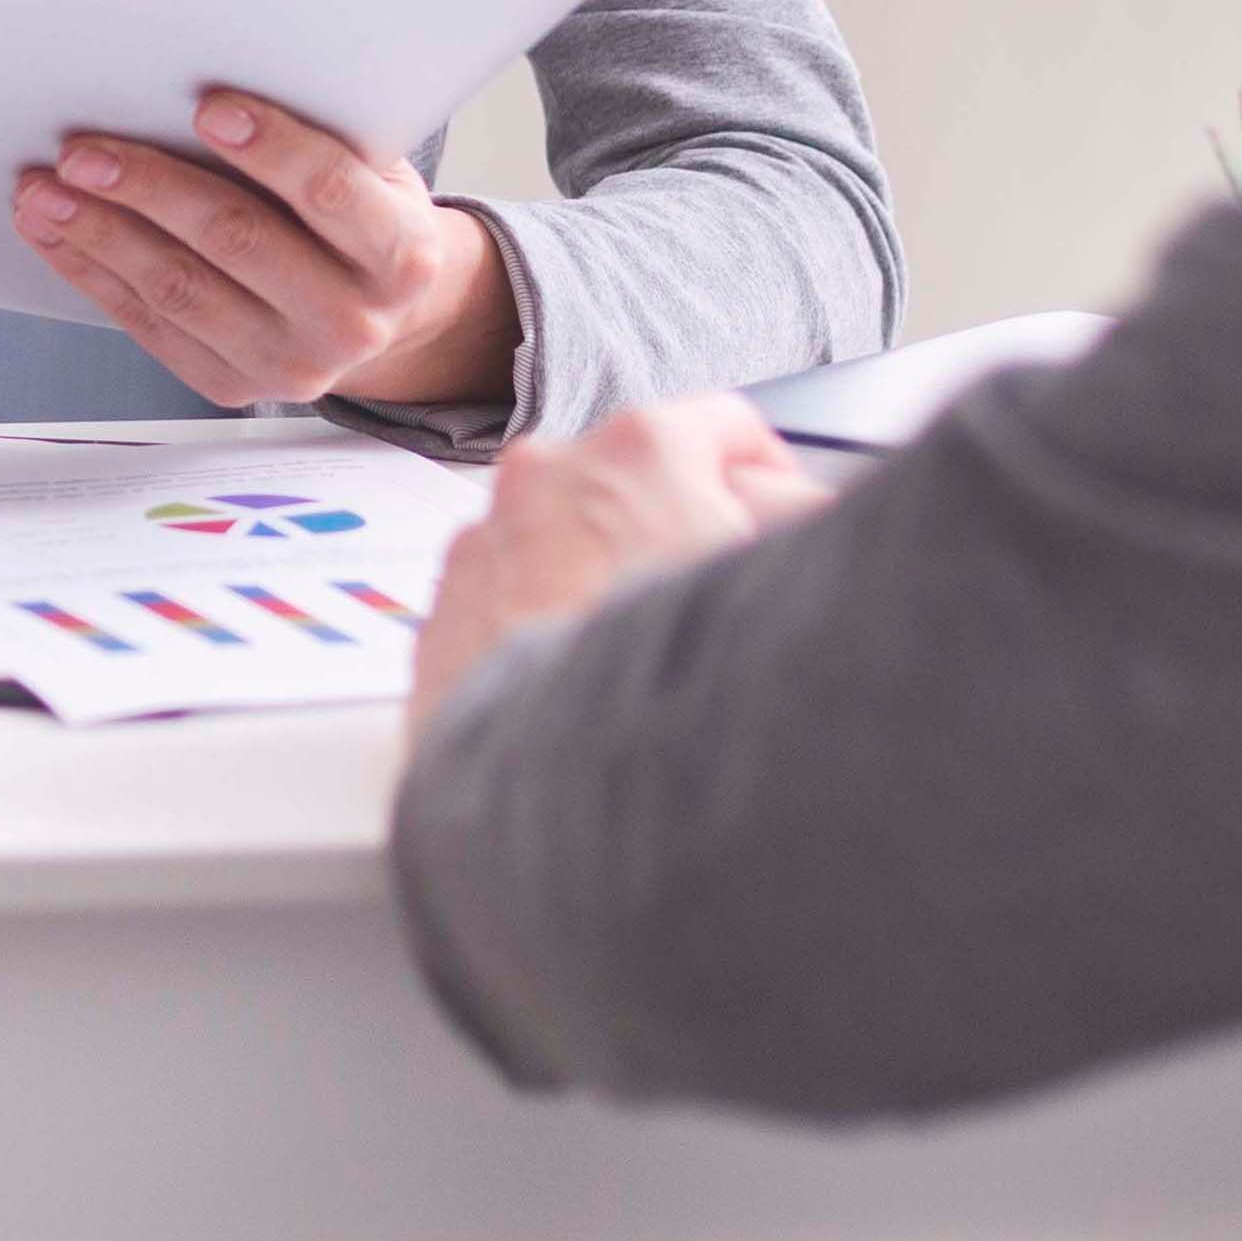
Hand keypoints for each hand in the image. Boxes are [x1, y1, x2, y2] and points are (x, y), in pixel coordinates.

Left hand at [8, 86, 521, 407]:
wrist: (380, 314)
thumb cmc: (362, 213)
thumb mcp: (373, 168)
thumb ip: (319, 133)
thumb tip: (204, 79)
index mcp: (401, 254)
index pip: (331, 193)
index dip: (271, 146)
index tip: (207, 106)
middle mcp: (351, 320)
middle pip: (237, 241)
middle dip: (150, 189)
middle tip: (82, 151)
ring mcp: (290, 364)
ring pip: (179, 289)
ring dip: (100, 234)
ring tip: (44, 190)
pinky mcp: (233, 386)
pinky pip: (149, 325)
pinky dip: (93, 273)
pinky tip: (56, 233)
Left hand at [408, 396, 831, 716]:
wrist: (566, 813)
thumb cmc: (684, 707)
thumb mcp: (790, 589)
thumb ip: (802, 527)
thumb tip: (802, 512)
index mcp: (642, 453)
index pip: (724, 427)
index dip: (769, 476)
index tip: (779, 512)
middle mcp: (546, 481)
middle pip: (633, 487)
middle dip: (674, 532)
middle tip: (715, 607)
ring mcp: (481, 552)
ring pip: (560, 544)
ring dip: (601, 583)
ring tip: (643, 668)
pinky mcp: (439, 625)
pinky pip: (503, 608)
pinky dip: (540, 634)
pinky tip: (581, 702)